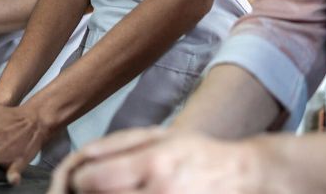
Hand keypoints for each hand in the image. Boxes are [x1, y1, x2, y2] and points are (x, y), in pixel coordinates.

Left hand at [50, 128, 257, 193]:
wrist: (246, 179)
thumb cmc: (199, 156)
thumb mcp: (163, 137)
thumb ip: (120, 144)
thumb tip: (83, 155)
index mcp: (154, 164)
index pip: (92, 180)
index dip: (79, 181)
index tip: (83, 181)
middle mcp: (161, 192)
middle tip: (94, 191)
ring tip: (114, 192)